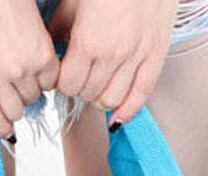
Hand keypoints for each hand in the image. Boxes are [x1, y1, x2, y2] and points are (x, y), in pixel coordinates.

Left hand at [49, 0, 178, 126]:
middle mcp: (113, 55)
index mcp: (89, 40)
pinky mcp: (156, 57)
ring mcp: (137, 58)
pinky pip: (141, 95)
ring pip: (112, 100)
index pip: (68, 84)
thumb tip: (51, 47)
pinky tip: (117, 117)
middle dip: (80, 90)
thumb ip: (60, 26)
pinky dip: (127, 110)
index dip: (62, 83)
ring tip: (97, 88)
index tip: (62, 76)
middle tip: (80, 80)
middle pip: (89, 94)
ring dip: (100, 100)